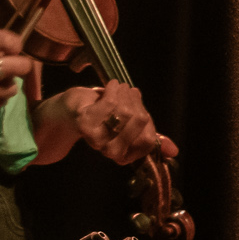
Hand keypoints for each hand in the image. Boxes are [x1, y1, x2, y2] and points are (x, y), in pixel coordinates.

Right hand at [0, 30, 24, 114]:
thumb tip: (4, 50)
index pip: (7, 40)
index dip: (16, 45)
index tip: (12, 48)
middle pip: (17, 66)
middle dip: (22, 65)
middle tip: (16, 66)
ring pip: (11, 88)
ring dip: (10, 84)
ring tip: (0, 81)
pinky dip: (0, 97)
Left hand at [50, 82, 175, 165]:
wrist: (64, 114)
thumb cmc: (98, 119)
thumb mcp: (126, 127)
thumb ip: (149, 139)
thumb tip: (174, 151)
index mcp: (120, 154)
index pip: (147, 142)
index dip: (148, 124)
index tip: (142, 110)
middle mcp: (108, 149)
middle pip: (140, 123)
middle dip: (138, 104)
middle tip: (132, 94)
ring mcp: (96, 137)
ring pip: (126, 113)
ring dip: (126, 95)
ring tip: (122, 89)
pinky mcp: (85, 122)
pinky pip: (110, 104)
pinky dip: (114, 90)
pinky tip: (112, 85)